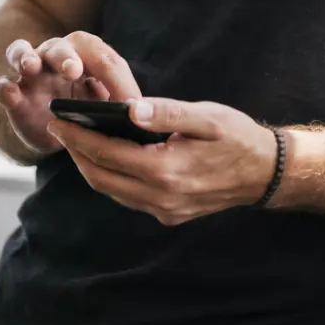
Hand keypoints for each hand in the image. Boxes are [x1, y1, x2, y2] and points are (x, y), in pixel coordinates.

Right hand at [0, 31, 143, 157]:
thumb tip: (140, 109)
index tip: (129, 103)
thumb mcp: (109, 105)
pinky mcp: (14, 95)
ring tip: (30, 66)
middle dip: (66, 56)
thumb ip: (120, 102)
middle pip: (60, 47)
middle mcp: (57, 57)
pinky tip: (11, 93)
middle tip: (73, 70)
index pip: (104, 58)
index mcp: (87, 55)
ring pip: (23, 53)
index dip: (116, 79)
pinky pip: (3, 85)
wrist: (63, 134)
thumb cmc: (90, 110)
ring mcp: (31, 74)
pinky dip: (5, 87)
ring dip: (26, 56)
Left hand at [47, 98, 278, 224]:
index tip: (58, 121)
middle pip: (101, 177)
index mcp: (165, 170)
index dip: (78, 137)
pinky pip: (128, 198)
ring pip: (112, 191)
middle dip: (76, 153)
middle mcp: (160, 197)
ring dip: (91, 167)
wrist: (265, 173)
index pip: (107, 153)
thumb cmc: (238, 138)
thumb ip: (168, 113)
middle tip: (61, 130)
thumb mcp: (208, 117)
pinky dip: (111, 178)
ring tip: (78, 142)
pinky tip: (110, 159)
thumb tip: (130, 108)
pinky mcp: (169, 215)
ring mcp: (164, 210)